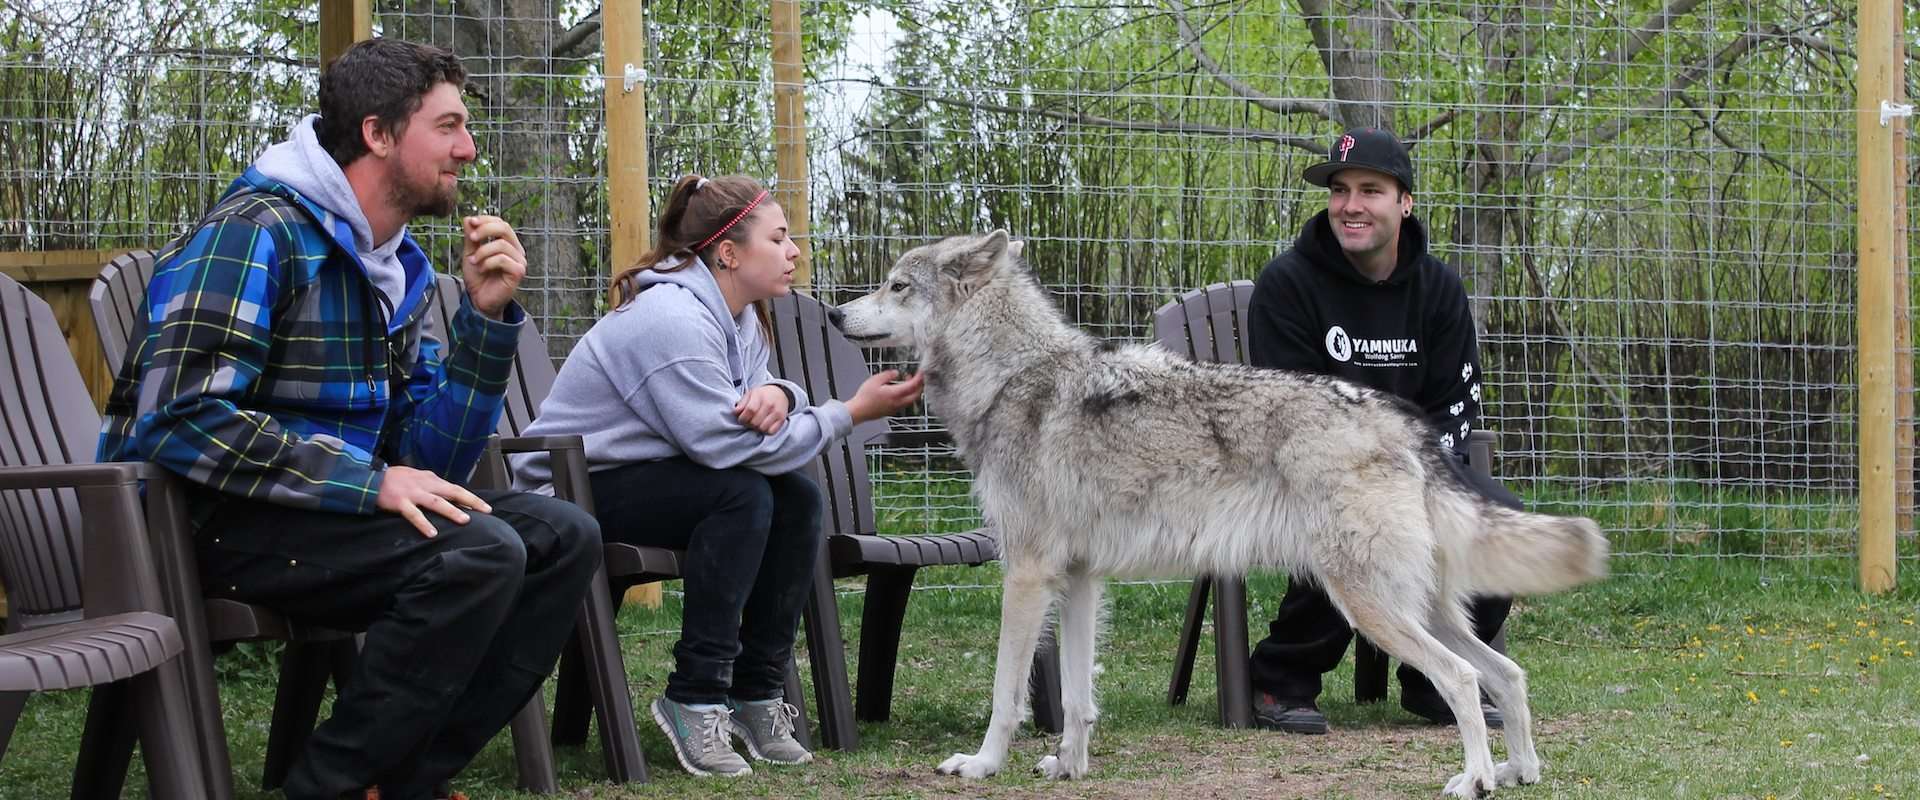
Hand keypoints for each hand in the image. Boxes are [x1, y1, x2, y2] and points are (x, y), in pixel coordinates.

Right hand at [375, 465, 492, 537]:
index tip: (485, 507)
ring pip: (437, 502)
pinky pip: (415, 515)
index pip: (455, 488)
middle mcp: (425, 484)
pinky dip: (424, 524)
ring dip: (452, 511)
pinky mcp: (401, 503)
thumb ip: (432, 484)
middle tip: (486, 510)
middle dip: (471, 501)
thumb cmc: (395, 479)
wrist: (370, 478)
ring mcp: (413, 494)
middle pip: (453, 492)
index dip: (471, 497)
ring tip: (465, 520)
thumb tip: (448, 493)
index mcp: (431, 479)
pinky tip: (432, 534)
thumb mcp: (417, 477)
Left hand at [462, 215, 525, 318]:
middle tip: (471, 238)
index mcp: (508, 243)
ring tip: (474, 262)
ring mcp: (519, 261)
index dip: (486, 220)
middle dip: (485, 230)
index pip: (501, 223)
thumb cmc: (478, 277)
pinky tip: (482, 269)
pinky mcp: (518, 272)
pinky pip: (502, 259)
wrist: (479, 299)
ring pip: (501, 245)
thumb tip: (468, 218)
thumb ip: (471, 237)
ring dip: (482, 252)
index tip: (470, 222)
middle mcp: (516, 250)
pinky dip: (487, 263)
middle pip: (505, 228)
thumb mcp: (471, 253)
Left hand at [735, 384, 791, 433]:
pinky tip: (764, 425)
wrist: (781, 393)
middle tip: (748, 422)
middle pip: (755, 422)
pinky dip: (765, 431)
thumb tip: (735, 413)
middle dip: (748, 424)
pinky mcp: (782, 419)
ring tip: (756, 423)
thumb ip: (742, 403)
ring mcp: (777, 412)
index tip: (741, 419)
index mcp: (759, 396)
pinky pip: (771, 432)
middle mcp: (769, 404)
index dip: (743, 418)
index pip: (750, 410)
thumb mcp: (750, 394)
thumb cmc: (762, 395)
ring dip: (756, 428)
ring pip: (762, 428)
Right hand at [845, 369, 925, 423]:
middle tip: (917, 377)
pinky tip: (899, 390)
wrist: (858, 411)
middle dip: (919, 385)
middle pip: (916, 395)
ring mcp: (896, 408)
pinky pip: (904, 403)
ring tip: (907, 382)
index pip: (913, 385)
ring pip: (911, 400)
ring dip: (913, 391)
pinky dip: (907, 396)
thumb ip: (888, 375)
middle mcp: (898, 402)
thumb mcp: (875, 380)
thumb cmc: (865, 397)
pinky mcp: (892, 411)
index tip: (921, 372)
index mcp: (895, 394)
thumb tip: (896, 373)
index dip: (919, 378)